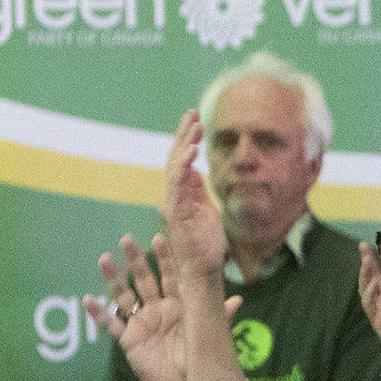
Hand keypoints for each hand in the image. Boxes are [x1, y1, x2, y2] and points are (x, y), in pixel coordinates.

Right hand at [84, 234, 240, 380]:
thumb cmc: (198, 355)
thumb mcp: (209, 333)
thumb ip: (220, 316)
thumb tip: (238, 299)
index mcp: (178, 304)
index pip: (171, 275)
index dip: (166, 258)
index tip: (159, 237)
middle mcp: (158, 308)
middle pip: (144, 279)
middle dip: (136, 259)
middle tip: (127, 239)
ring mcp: (141, 322)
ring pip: (124, 296)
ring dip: (113, 279)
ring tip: (103, 259)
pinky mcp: (129, 338)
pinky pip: (110, 324)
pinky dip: (98, 313)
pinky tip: (88, 300)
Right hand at [162, 109, 225, 282]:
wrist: (202, 268)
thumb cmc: (205, 244)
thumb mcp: (206, 210)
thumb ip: (199, 191)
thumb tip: (196, 173)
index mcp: (182, 193)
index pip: (182, 161)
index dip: (187, 140)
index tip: (196, 121)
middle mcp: (174, 195)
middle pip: (175, 158)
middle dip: (184, 134)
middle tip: (192, 113)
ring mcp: (173, 202)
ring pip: (174, 167)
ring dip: (185, 144)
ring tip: (195, 126)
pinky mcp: (177, 211)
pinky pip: (177, 184)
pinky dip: (183, 166)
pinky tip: (192, 152)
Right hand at [359, 241, 380, 362]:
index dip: (377, 260)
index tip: (375, 244)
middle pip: (371, 279)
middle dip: (366, 263)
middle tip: (363, 245)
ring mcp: (380, 313)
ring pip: (368, 291)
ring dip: (366, 275)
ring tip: (366, 259)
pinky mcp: (380, 323)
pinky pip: (371, 307)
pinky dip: (370, 294)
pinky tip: (373, 283)